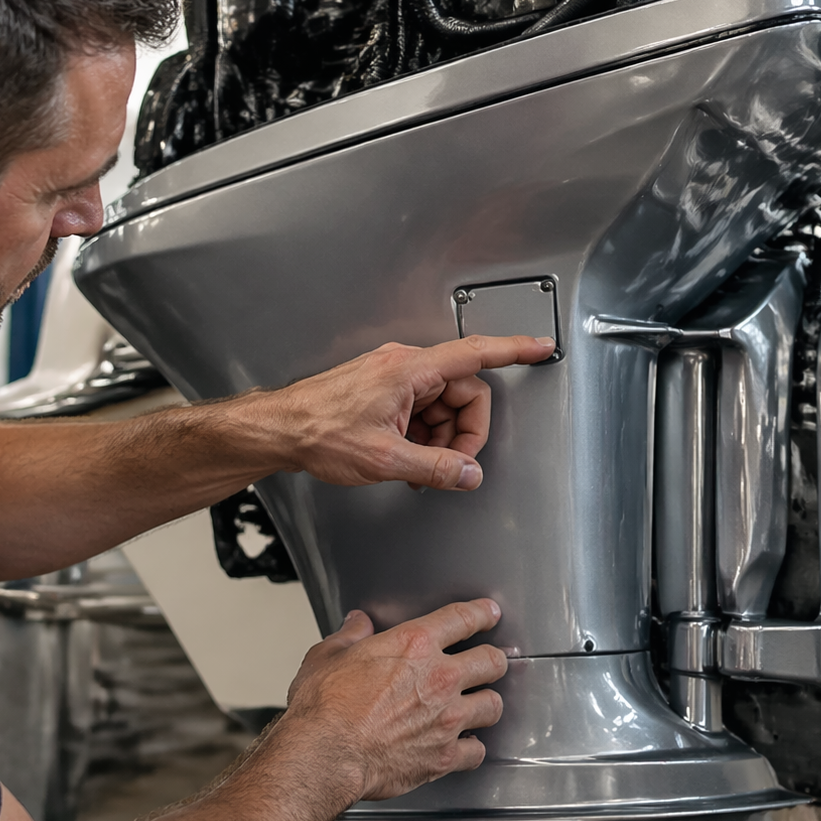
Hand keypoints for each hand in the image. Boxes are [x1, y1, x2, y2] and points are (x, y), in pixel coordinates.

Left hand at [262, 335, 554, 490]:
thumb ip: (434, 468)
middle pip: (463, 392)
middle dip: (463, 432)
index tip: (540, 347)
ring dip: (440, 438)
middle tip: (449, 465)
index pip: (476, 353)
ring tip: (417, 466)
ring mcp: (393, 377)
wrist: (279, 430)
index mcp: (409, 370)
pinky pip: (423, 409)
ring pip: (443, 405)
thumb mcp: (383, 459)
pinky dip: (423, 436)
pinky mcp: (384, 390)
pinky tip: (407, 458)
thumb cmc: (317, 431)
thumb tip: (467, 473)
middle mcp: (403, 366)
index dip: (515, 350)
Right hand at [275, 599, 507, 800]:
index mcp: (413, 645)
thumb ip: (349, 636)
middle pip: (491, 661)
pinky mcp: (444, 755)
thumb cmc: (324, 709)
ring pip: (492, 705)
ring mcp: (446, 718)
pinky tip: (466, 746)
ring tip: (481, 704)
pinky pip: (477, 752)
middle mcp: (439, 678)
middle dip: (493, 660)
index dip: (482, 613)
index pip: (463, 618)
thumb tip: (357, 624)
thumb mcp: (327, 656)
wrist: (325, 755)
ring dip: (487, 703)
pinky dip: (472, 749)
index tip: (488, 613)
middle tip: (490, 662)